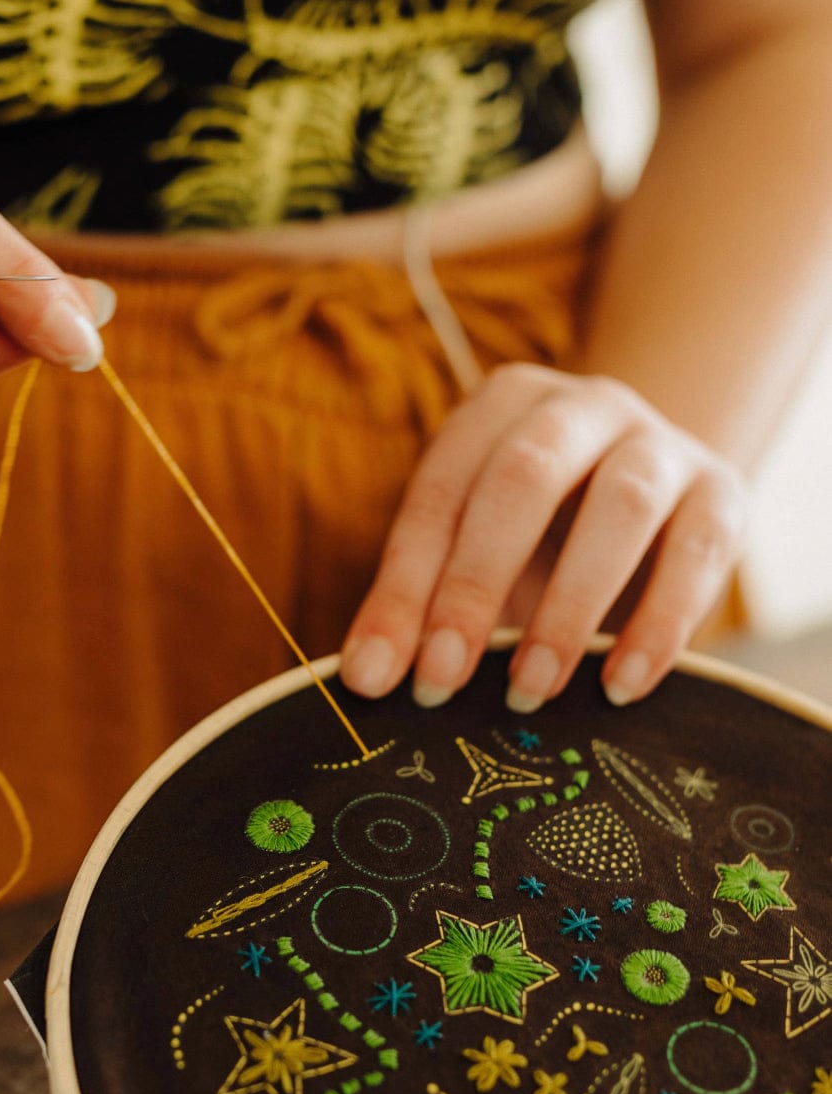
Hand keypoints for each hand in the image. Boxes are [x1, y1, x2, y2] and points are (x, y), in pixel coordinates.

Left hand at [340, 362, 748, 710]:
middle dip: (474, 585)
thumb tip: (370, 676)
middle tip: (443, 681)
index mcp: (501, 404)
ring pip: (620, 505)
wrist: (659, 496)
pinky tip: (618, 687)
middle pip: (523, 477)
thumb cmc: (546, 533)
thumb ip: (429, 600)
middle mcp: (582, 405)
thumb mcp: (481, 550)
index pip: (441, 489)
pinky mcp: (723, 491)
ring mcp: (660, 441)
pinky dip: (657, 627)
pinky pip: (698, 553)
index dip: (404, 583)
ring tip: (529, 689)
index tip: (375, 673)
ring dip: (568, 608)